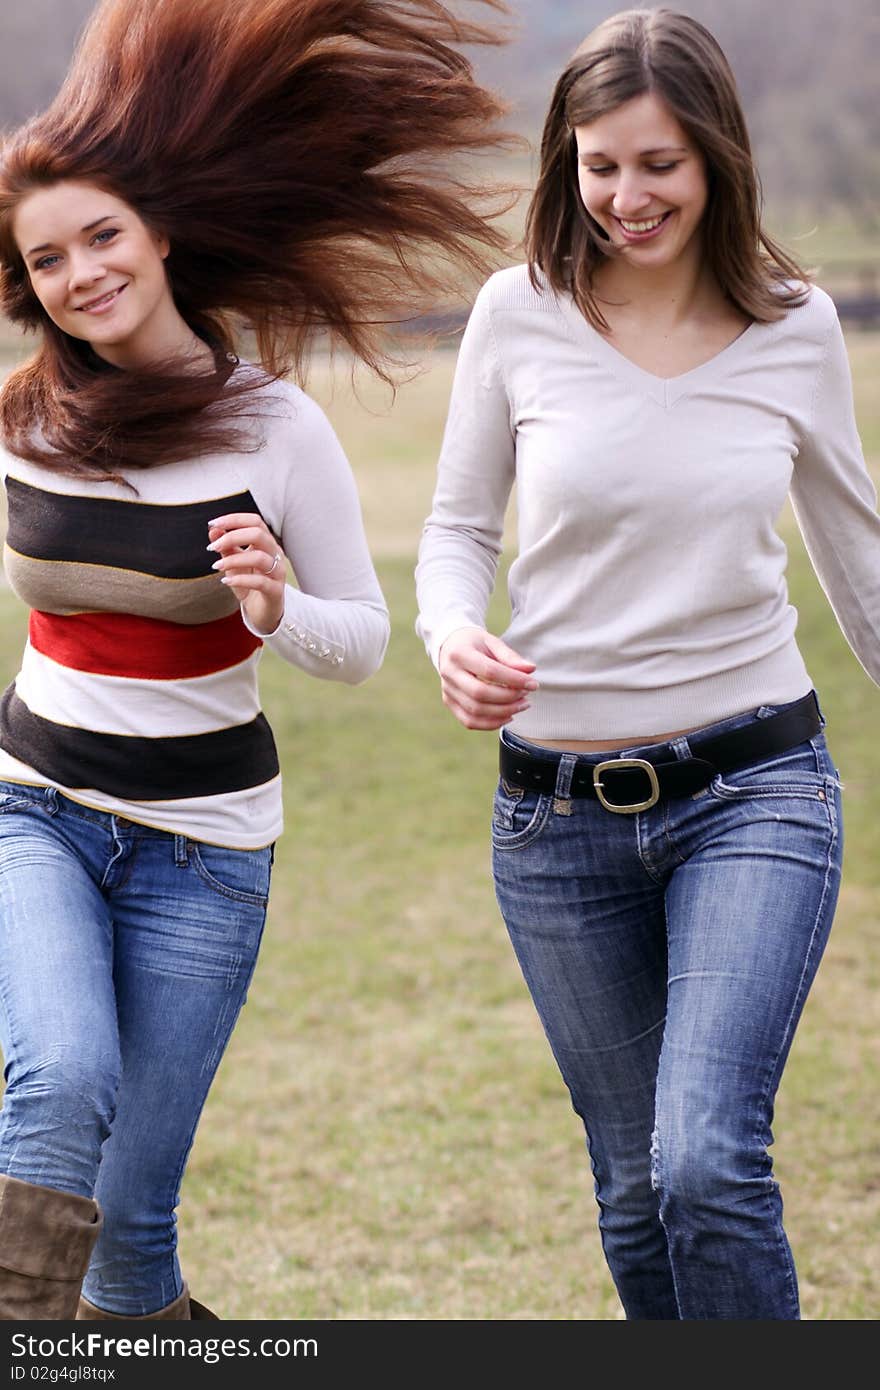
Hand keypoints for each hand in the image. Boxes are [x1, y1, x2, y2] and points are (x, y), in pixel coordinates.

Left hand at [207, 512, 286, 634]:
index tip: (212, 523)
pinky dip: (240, 580)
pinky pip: (260, 582)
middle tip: (212, 547)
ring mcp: (278, 572)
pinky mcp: (276, 591)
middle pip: (258, 534)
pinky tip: (225, 581)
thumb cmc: (248, 584)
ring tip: (216, 566)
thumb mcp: (233, 563)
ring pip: (259, 557)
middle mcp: (275, 554)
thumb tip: (212, 529)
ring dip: (233, 560)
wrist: (261, 612)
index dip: (234, 519)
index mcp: (266, 543)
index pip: (254, 521)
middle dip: (232, 537)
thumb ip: (224, 546)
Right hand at [438, 627, 537, 729]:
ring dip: (503, 712)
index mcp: (459, 653)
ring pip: (475, 711)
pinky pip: (469, 721)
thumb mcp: (492, 642)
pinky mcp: (449, 702)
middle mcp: (449, 673)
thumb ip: (510, 656)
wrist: (450, 646)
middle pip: (480, 694)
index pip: (489, 671)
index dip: (514, 680)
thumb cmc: (474, 643)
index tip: (533, 684)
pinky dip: (491, 723)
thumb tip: (530, 669)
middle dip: (509, 698)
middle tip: (526, 695)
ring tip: (522, 705)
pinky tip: (508, 716)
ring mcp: (447, 690)